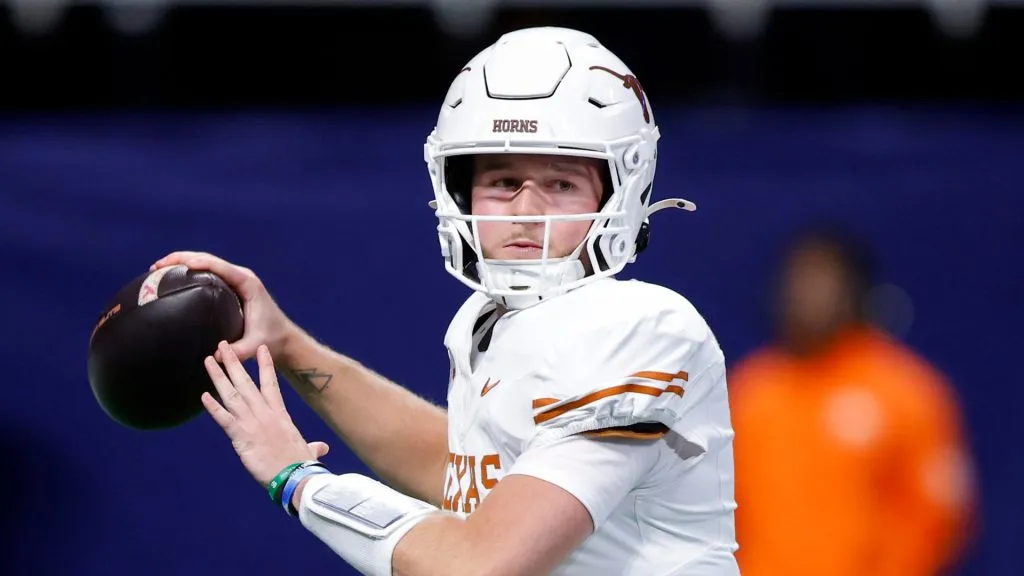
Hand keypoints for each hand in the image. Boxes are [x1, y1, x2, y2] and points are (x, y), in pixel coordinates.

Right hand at [150, 251, 293, 360]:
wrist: (283, 338)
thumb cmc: (271, 339)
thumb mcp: (256, 345)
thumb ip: (239, 351)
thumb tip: (216, 356)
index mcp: (247, 284)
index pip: (219, 267)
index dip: (198, 262)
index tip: (178, 265)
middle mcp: (241, 277)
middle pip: (208, 259)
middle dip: (181, 258)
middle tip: (156, 267)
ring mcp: (235, 280)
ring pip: (205, 263)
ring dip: (181, 262)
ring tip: (156, 269)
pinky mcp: (231, 287)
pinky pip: (207, 273)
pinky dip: (188, 271)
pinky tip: (171, 279)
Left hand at [202, 341, 328, 487]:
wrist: (297, 476)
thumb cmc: (303, 464)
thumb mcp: (308, 451)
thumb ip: (313, 446)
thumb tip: (321, 449)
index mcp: (280, 414)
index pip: (271, 384)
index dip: (264, 365)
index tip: (260, 348)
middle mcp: (265, 413)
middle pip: (246, 383)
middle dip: (233, 363)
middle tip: (222, 346)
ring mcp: (253, 423)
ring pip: (232, 395)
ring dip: (219, 377)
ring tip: (208, 361)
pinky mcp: (242, 437)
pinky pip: (225, 419)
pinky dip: (214, 407)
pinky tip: (204, 396)